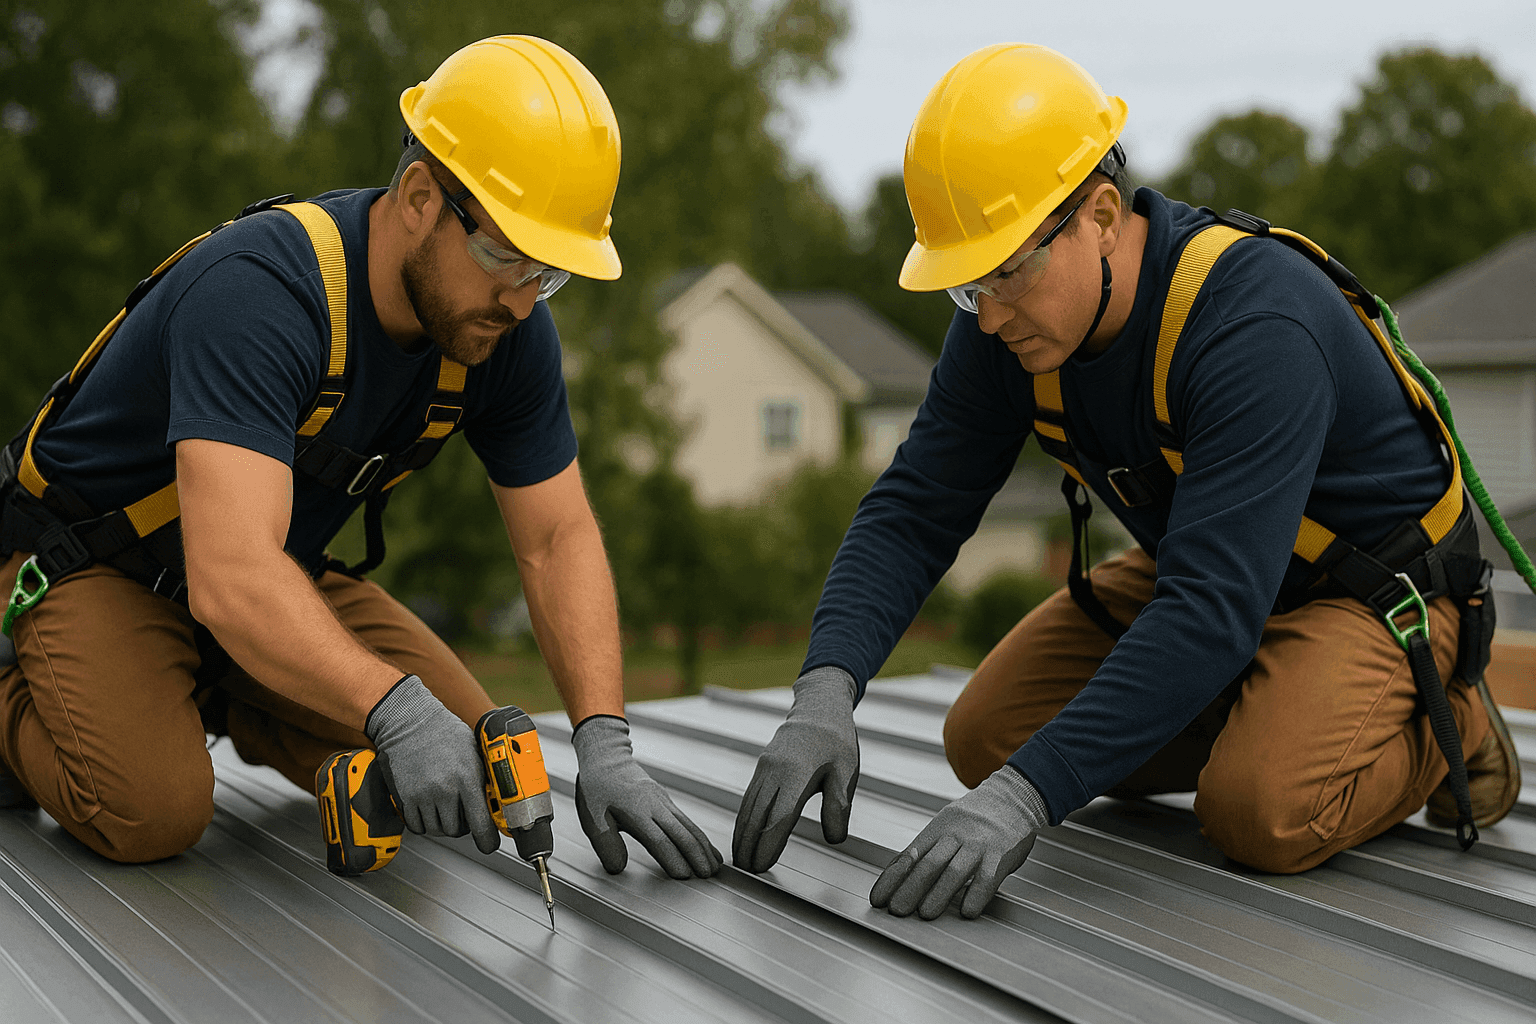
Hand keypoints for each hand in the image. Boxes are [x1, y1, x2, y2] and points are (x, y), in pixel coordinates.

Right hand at [364, 675, 499, 854]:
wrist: (409, 721)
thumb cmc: (443, 731)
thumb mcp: (472, 751)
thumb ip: (481, 776)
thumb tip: (494, 798)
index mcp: (466, 778)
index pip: (480, 823)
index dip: (487, 840)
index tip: (488, 844)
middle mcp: (445, 790)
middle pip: (457, 831)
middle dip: (462, 827)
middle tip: (462, 814)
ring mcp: (423, 795)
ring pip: (436, 830)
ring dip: (442, 825)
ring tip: (445, 809)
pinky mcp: (405, 797)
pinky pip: (417, 826)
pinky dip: (423, 823)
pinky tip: (429, 809)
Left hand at [572, 715, 721, 877]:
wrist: (606, 758)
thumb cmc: (597, 788)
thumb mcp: (592, 818)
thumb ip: (606, 844)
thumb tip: (618, 868)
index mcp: (636, 811)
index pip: (658, 840)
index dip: (672, 859)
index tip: (683, 876)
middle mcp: (655, 805)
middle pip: (681, 833)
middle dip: (697, 855)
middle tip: (708, 876)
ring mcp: (663, 801)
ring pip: (689, 826)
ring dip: (703, 846)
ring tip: (714, 866)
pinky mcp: (666, 801)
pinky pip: (687, 820)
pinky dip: (699, 835)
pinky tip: (706, 847)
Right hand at [733, 666, 858, 872]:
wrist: (818, 707)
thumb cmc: (836, 740)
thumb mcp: (846, 771)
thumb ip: (838, 805)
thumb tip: (834, 837)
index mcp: (796, 774)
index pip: (779, 816)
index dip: (768, 843)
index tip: (762, 866)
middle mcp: (774, 772)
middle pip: (756, 815)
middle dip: (749, 845)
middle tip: (747, 873)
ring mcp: (764, 768)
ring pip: (747, 807)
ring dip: (741, 834)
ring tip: (740, 860)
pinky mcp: (762, 767)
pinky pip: (748, 797)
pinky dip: (743, 818)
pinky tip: (742, 833)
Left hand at [870, 766, 1046, 919]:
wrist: (1012, 797)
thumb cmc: (976, 817)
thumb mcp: (946, 825)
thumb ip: (927, 848)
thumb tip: (897, 871)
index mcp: (937, 830)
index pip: (909, 856)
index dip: (892, 878)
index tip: (878, 898)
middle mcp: (955, 836)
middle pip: (929, 864)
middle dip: (910, 889)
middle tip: (897, 909)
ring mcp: (978, 845)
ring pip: (955, 870)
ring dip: (939, 893)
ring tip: (926, 913)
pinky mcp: (1001, 854)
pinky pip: (988, 876)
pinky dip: (977, 894)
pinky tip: (968, 910)